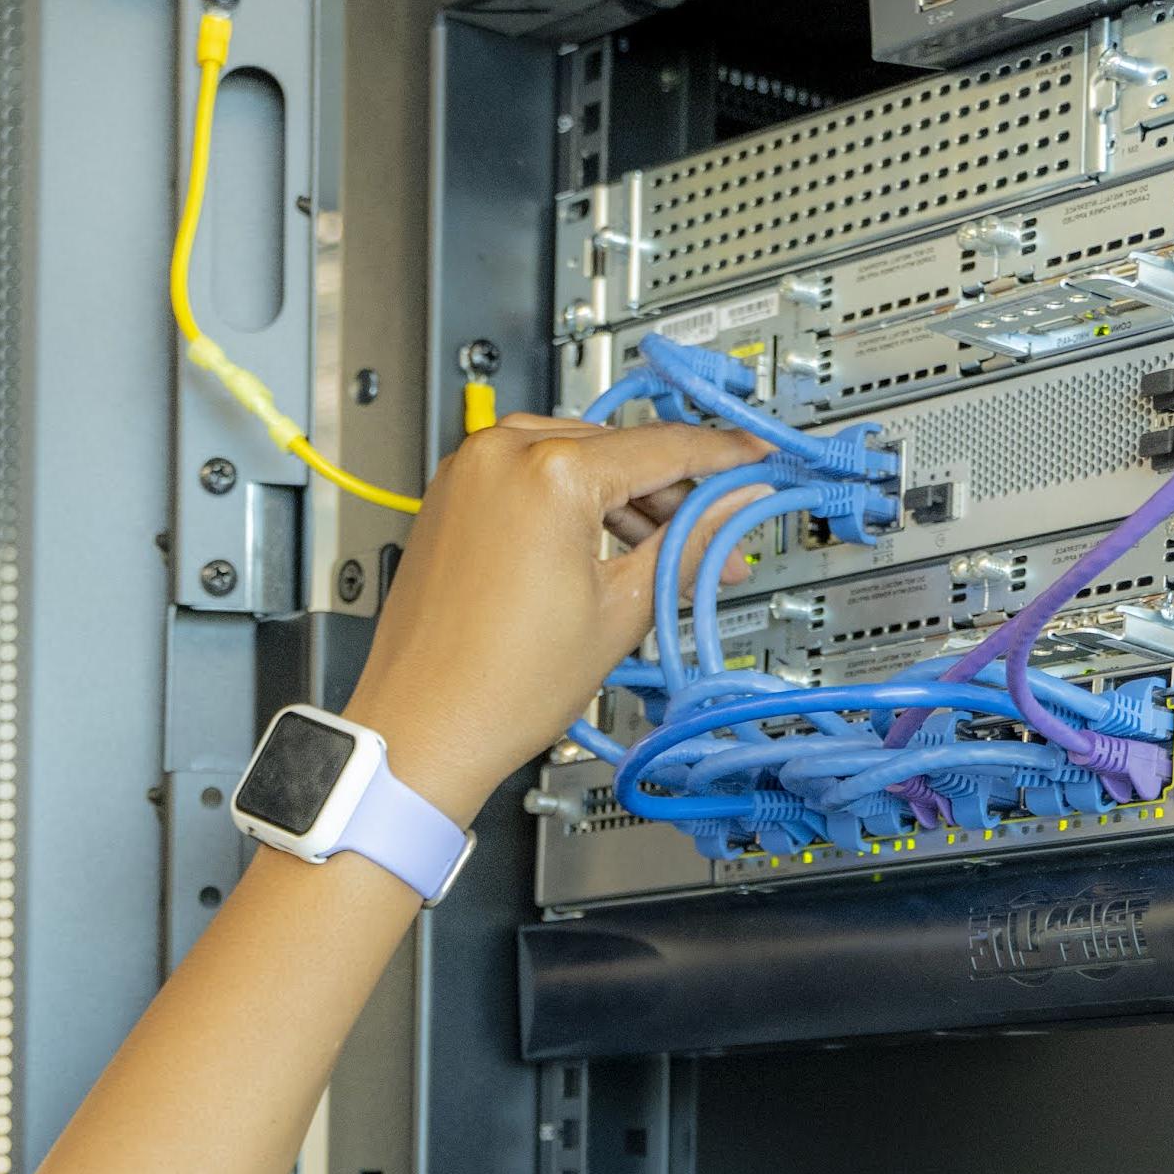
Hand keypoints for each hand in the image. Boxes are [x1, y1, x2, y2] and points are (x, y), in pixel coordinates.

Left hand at [338, 414, 752, 814]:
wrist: (422, 726)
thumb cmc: (499, 686)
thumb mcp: (621, 609)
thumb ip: (688, 543)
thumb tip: (734, 506)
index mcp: (548, 472)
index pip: (661, 446)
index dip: (720, 455)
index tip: (751, 457)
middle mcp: (500, 453)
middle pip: (618, 448)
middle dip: (672, 494)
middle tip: (715, 536)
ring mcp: (468, 470)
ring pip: (574, 459)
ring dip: (623, 499)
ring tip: (659, 557)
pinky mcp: (451, 494)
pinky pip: (531, 475)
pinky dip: (573, 503)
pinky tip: (604, 547)